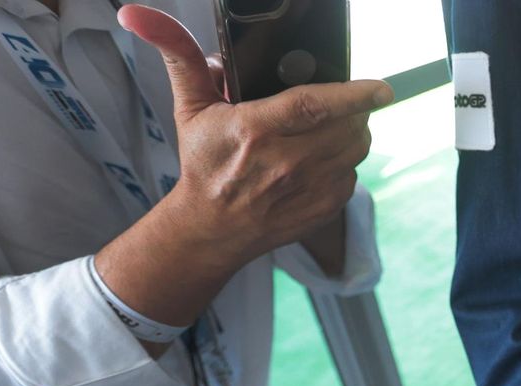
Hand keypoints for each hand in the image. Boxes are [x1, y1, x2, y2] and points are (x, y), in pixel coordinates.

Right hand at [117, 4, 389, 265]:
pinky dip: (345, 162)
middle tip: (336, 102)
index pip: (315, 106)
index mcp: (254, 132)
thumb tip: (138, 13)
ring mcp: (309, 191)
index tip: (382, 87)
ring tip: (327, 126)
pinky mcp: (325, 210)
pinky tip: (320, 158)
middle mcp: (286, 165)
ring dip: (352, 132)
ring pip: (357, 149)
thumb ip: (177, 54)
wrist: (213, 228)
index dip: (354, 94)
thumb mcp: (190, 106)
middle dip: (351, 108)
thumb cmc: (204, 163)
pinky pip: (353, 174)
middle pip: (347, 126)